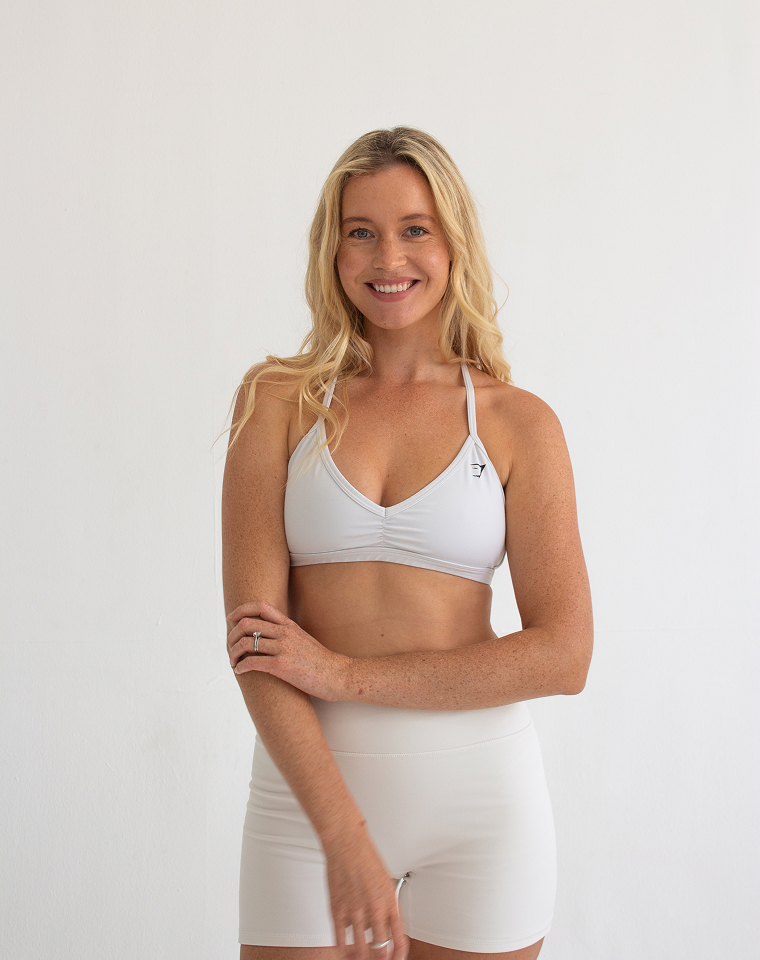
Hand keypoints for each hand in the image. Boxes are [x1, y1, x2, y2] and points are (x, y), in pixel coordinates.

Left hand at [227, 600, 351, 701]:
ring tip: (233, 662)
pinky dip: (241, 667)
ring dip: (233, 653)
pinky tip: (240, 671)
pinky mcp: (282, 666)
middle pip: (247, 623)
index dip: (240, 610)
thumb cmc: (320, 661)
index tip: (231, 618)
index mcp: (289, 625)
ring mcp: (283, 648)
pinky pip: (253, 662)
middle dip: (232, 635)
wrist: (337, 675)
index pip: (260, 606)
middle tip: (229, 647)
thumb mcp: (303, 639)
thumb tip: (268, 635)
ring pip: (246, 643)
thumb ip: (286, 634)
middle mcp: (285, 633)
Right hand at [323, 825, 408, 959]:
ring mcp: (355, 911)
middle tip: (378, 958)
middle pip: (380, 949)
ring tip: (361, 956)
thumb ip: (386, 905)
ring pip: (360, 950)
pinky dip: (343, 948)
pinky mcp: (337, 910)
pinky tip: (345, 948)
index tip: (396, 959)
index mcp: (389, 902)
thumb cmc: (366, 858)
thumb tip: (384, 925)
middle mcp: (374, 909)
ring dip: (362, 957)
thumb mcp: (386, 882)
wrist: (346, 843)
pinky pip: (340, 939)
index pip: (399, 940)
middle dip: (380, 959)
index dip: (398, 955)